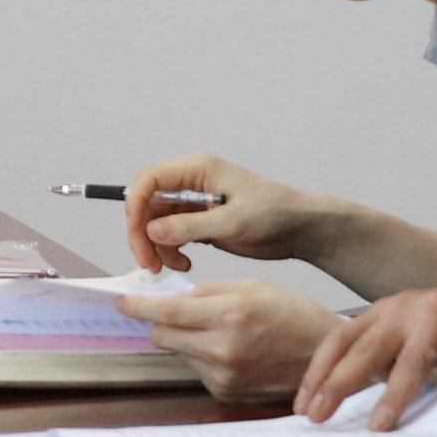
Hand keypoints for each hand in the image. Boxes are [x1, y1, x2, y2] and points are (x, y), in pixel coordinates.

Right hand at [126, 156, 322, 271]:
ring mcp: (193, 204)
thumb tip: (152, 230)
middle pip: (146, 205)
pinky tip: (185, 264)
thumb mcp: (233, 221)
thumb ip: (190, 226)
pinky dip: (170, 252)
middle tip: (150, 263)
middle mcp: (190, 184)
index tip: (139, 235)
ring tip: (174, 267)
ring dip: (156, 247)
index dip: (136, 206)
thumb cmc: (275, 213)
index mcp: (197, 170)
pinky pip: (170, 237)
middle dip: (143, 234)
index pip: (149, 180)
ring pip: (155, 224)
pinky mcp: (198, 223)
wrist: (300, 228)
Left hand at [132, 278, 335, 404]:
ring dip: (186, 340)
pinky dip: (203, 357)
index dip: (138, 306)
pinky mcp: (226, 391)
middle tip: (175, 312)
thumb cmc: (294, 316)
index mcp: (230, 315)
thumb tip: (168, 299)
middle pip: (162, 335)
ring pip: (178, 352)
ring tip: (221, 331)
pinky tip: (231, 350)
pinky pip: (196, 369)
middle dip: (162, 321)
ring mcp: (224, 375)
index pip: (166, 313)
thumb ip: (206, 293)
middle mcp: (223, 349)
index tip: (122, 302)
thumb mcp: (251, 288)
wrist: (326, 356)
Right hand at [300, 279, 436, 425]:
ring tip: (304, 407)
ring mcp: (387, 306)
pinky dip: (323, 363)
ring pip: (342, 339)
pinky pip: (342, 336)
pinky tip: (312, 389)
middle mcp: (407, 306)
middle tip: (317, 416)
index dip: (394, 396)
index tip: (377, 427)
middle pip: (366, 348)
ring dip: (319, 374)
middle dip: (338, 385)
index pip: (412, 361)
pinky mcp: (376, 312)